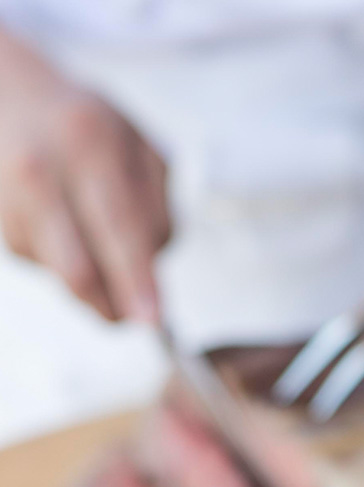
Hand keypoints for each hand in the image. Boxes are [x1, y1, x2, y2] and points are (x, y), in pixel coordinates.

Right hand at [0, 28, 169, 320]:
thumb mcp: (137, 144)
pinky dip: (76, 265)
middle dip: (113, 305)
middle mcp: (41, 171)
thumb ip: (157, 202)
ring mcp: (12, 202)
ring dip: (99, 288)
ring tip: (109, 254)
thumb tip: (154, 264)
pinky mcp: (1, 228)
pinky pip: (51, 269)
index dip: (136, 280)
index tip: (153, 318)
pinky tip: (72, 229)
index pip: (118, 226)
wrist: (8, 98)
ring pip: (65, 277)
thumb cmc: (85, 128)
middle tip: (138, 319)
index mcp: (86, 140)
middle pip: (78, 268)